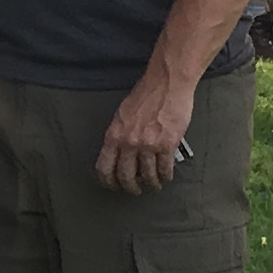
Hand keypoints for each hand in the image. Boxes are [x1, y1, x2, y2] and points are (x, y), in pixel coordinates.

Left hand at [95, 71, 195, 193]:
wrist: (167, 83)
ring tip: (154, 185)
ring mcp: (149, 145)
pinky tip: (166, 177)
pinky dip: (166, 176)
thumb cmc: (146, 94)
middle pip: (126, 176)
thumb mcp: (122, 114)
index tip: (112, 186)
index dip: (108, 181)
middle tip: (135, 190)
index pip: (104, 167)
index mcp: (114, 134)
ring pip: (148, 176)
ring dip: (151, 184)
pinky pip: (165, 168)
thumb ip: (119, 134)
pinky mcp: (167, 145)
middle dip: (131, 187)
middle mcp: (129, 142)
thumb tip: (118, 153)